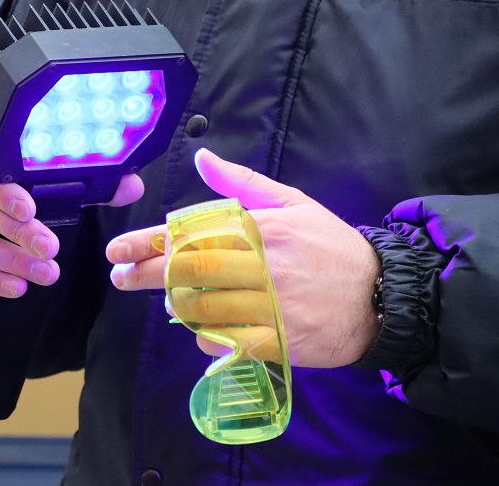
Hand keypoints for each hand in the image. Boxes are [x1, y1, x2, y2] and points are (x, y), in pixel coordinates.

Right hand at [0, 143, 143, 297]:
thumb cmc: (10, 189)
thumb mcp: (42, 180)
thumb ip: (87, 182)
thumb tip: (130, 186)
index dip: (6, 190)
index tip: (32, 210)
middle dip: (17, 234)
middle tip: (50, 251)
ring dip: (7, 260)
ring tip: (42, 274)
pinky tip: (15, 286)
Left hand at [107, 148, 380, 366]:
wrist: (382, 296)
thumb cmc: (330, 246)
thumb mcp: (293, 203)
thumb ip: (243, 182)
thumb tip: (202, 156)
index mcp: (263, 227)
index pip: (192, 233)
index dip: (146, 243)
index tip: (116, 251)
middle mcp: (264, 265)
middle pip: (188, 271)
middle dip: (145, 275)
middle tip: (120, 278)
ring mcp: (271, 306)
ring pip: (202, 308)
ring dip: (176, 306)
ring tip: (169, 301)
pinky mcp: (278, 342)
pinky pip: (224, 343)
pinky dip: (204, 338)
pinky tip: (202, 328)